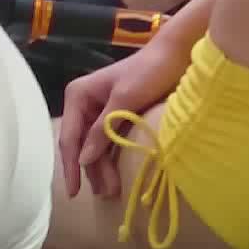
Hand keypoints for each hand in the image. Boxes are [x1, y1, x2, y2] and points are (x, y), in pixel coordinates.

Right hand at [59, 35, 184, 200]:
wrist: (177, 54)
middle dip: (92, 170)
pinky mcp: (118, 117)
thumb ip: (103, 129)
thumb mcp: (124, 100)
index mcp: (78, 95)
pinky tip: (115, 176)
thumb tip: (83, 159)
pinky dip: (112, 159)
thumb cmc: (149, 71)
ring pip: (96, 147)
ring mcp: (101, 112)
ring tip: (112, 192)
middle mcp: (85, 104)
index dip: (71, 165)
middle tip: (106, 194)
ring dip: (102, 168)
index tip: (74, 191)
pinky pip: (109, 143)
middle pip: (82, 145)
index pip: (70, 137)